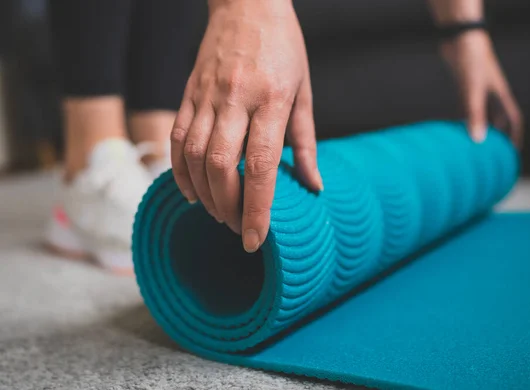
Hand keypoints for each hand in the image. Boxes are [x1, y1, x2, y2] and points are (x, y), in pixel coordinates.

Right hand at [170, 0, 322, 252]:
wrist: (247, 3)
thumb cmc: (284, 48)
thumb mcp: (304, 91)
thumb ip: (305, 143)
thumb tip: (312, 186)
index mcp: (272, 99)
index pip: (260, 165)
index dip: (256, 208)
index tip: (255, 239)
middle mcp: (235, 99)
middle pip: (220, 166)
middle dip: (227, 207)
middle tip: (238, 227)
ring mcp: (206, 96)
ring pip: (193, 156)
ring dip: (203, 195)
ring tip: (218, 213)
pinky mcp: (187, 94)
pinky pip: (176, 139)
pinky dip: (180, 171)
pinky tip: (192, 191)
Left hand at [441, 30, 523, 146]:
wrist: (459, 40)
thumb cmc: (471, 62)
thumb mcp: (473, 92)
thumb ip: (475, 115)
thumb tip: (477, 141)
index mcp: (500, 96)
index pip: (513, 121)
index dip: (513, 137)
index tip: (511, 155)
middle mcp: (491, 95)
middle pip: (497, 121)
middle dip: (495, 138)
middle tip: (489, 157)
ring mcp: (477, 91)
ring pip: (481, 116)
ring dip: (478, 130)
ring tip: (472, 149)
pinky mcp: (463, 88)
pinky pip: (466, 109)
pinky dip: (462, 120)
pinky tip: (454, 131)